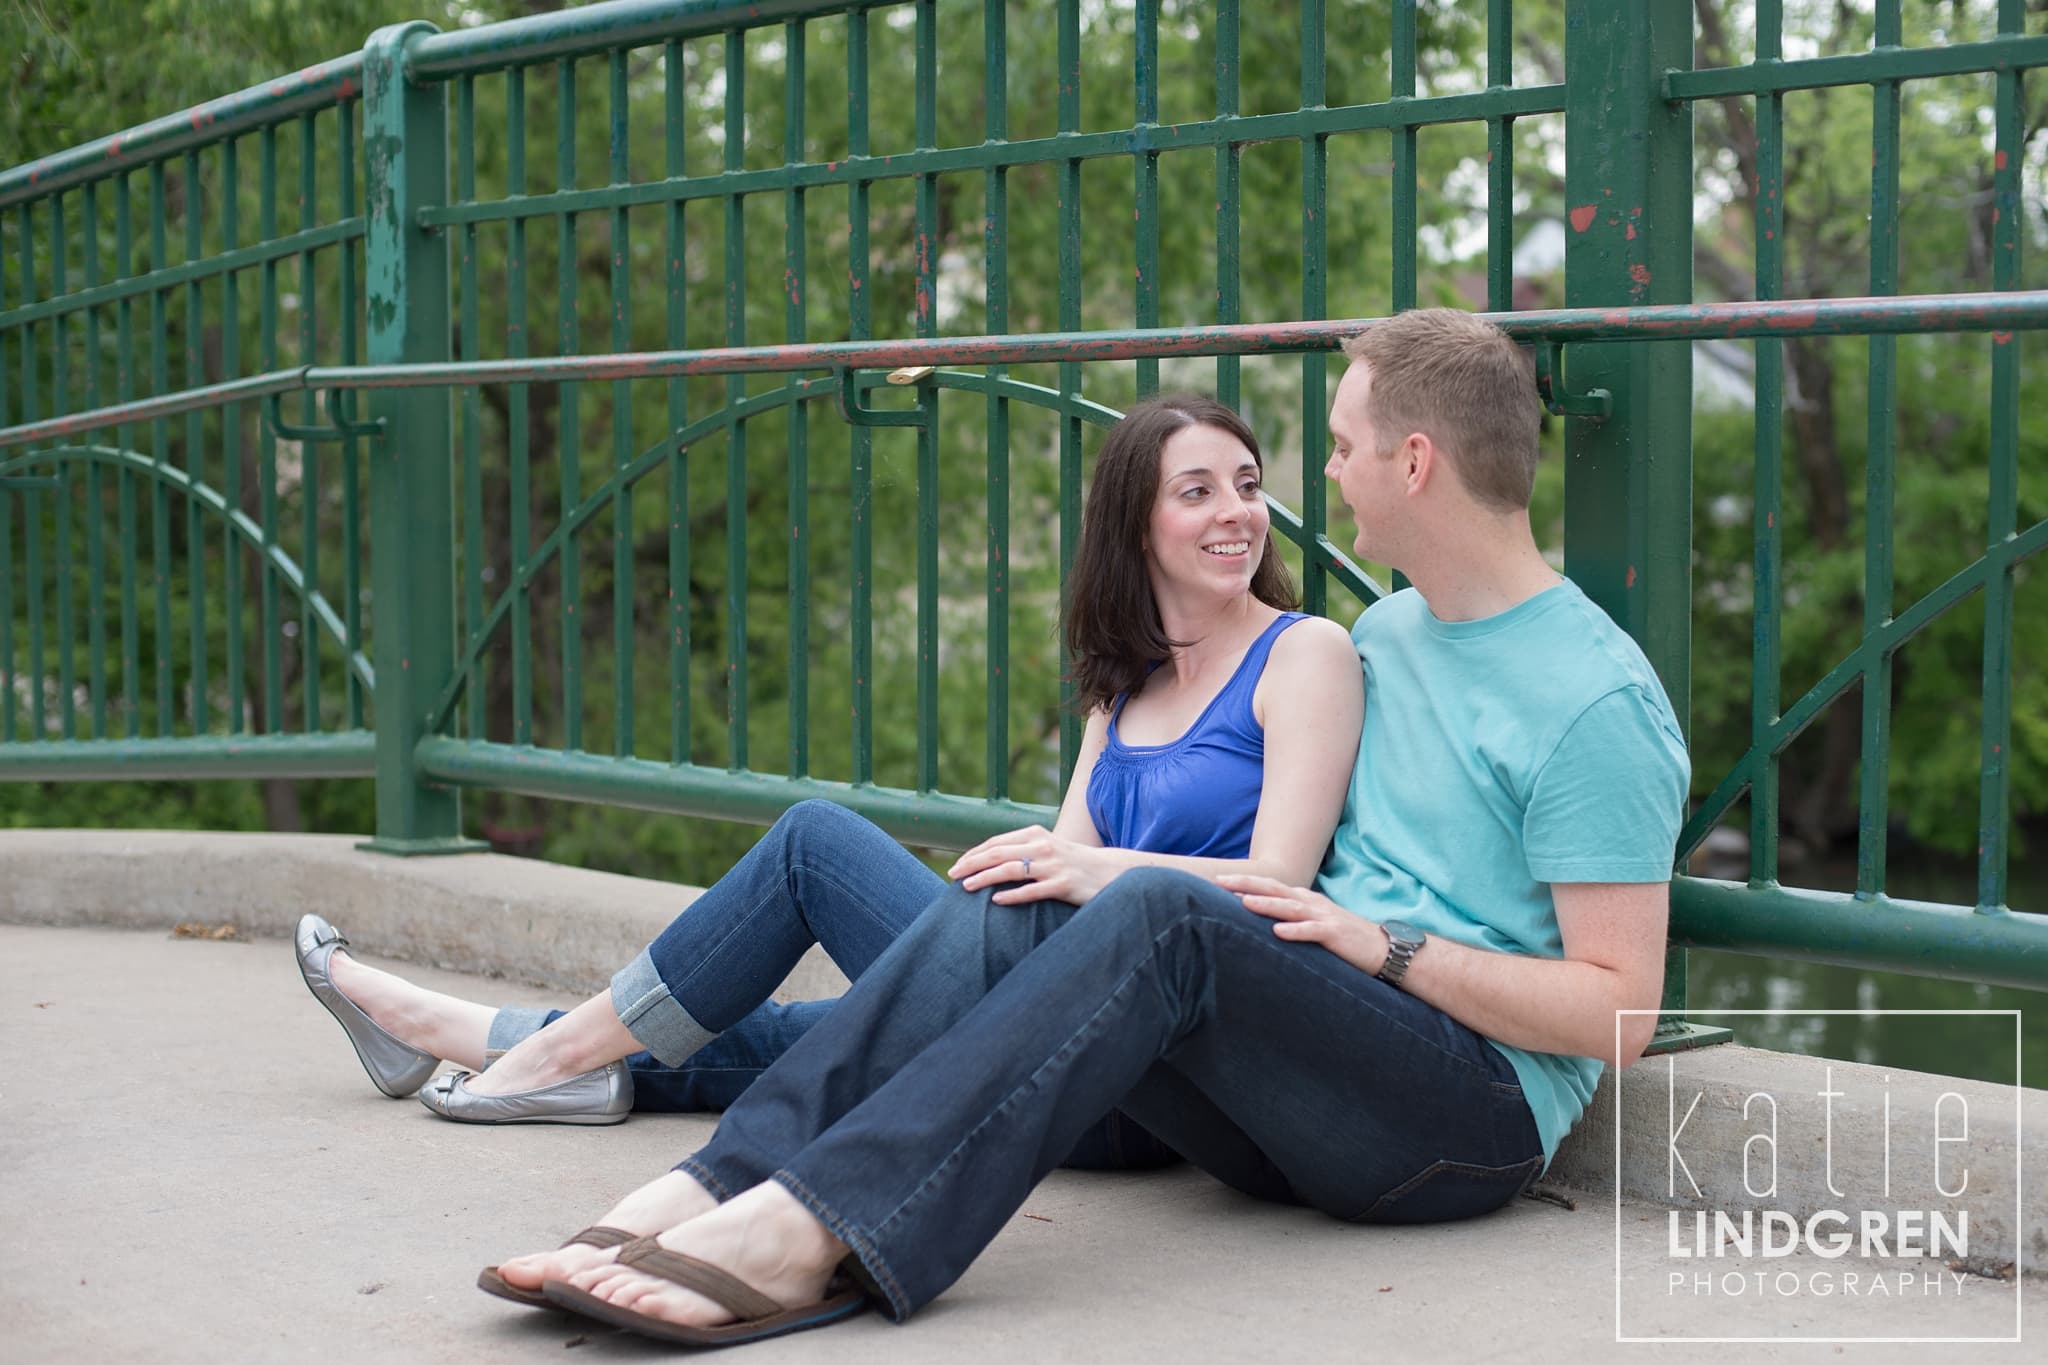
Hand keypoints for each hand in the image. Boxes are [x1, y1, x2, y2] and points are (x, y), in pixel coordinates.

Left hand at [948, 825, 1115, 905]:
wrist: (1110, 873)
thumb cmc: (1072, 863)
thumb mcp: (1047, 849)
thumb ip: (1022, 850)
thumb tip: (988, 861)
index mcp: (1036, 835)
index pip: (997, 842)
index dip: (974, 854)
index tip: (957, 866)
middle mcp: (1043, 847)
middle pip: (999, 853)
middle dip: (972, 864)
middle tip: (952, 875)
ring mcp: (1053, 866)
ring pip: (1011, 870)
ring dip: (985, 878)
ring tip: (966, 887)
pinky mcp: (1063, 885)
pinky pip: (1032, 891)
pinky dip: (1012, 895)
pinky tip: (996, 901)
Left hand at [1216, 873, 1387, 975]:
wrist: (1383, 948)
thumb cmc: (1345, 938)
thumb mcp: (1315, 923)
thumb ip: (1291, 918)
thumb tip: (1262, 922)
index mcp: (1305, 900)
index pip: (1270, 886)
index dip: (1245, 882)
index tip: (1218, 880)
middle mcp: (1312, 903)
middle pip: (1275, 889)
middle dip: (1247, 884)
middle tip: (1219, 881)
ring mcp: (1324, 917)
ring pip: (1291, 908)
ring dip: (1267, 905)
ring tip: (1243, 902)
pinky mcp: (1335, 935)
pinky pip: (1313, 932)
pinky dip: (1296, 932)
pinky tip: (1278, 933)